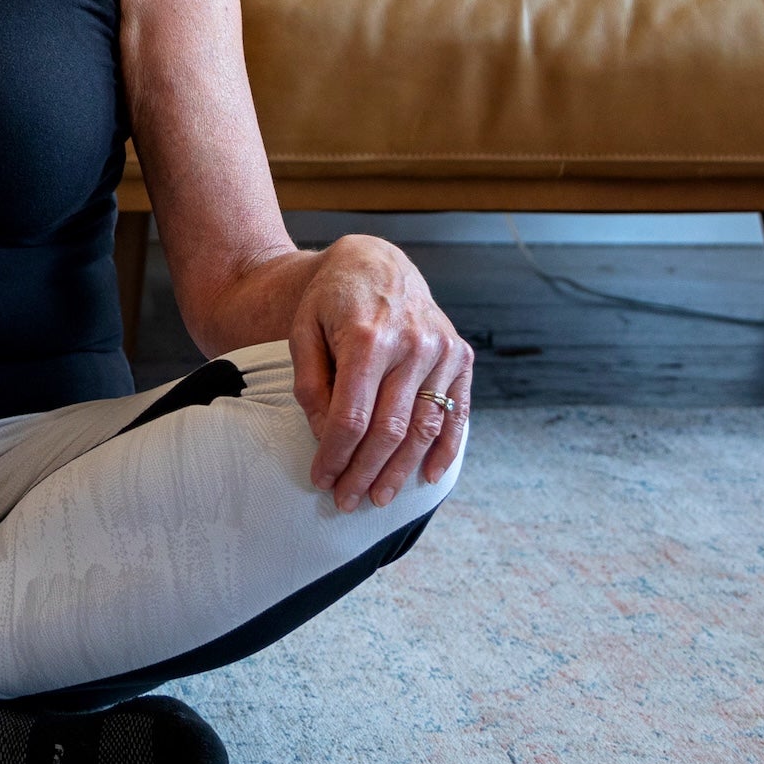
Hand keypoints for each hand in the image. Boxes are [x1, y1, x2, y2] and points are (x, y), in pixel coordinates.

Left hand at [288, 233, 473, 511]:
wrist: (377, 262)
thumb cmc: (331, 301)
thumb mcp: (303, 331)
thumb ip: (311, 385)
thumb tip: (327, 437)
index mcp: (368, 337)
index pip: (351, 417)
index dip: (335, 456)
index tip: (320, 479)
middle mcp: (412, 344)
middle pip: (389, 430)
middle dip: (365, 472)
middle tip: (346, 501)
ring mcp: (441, 350)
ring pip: (423, 428)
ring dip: (401, 471)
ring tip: (379, 498)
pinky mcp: (460, 355)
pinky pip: (456, 412)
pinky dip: (445, 449)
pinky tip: (427, 476)